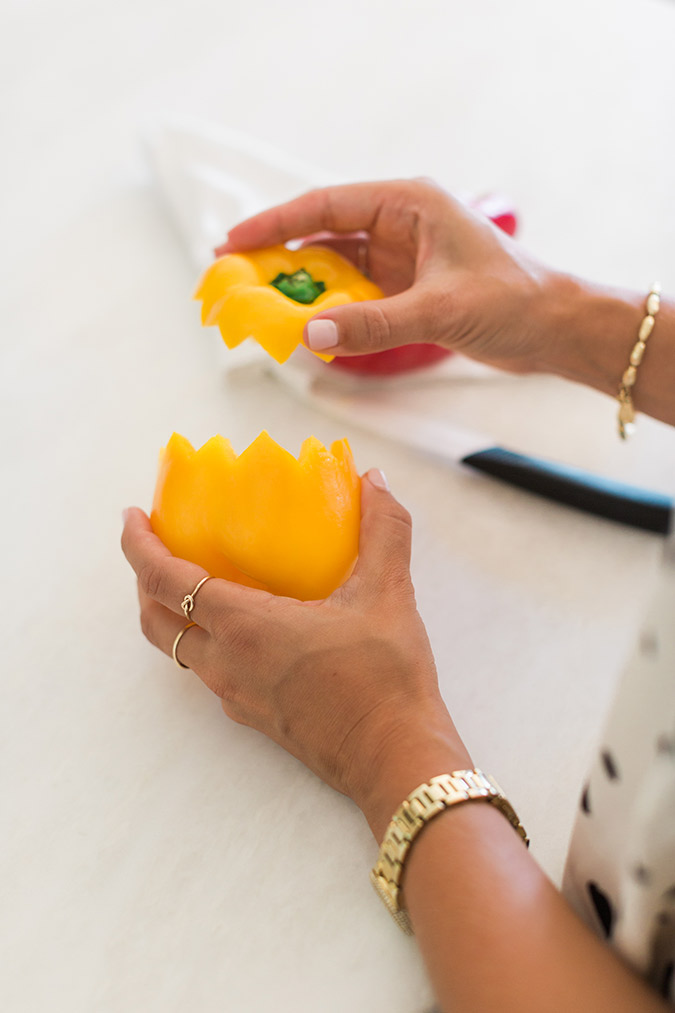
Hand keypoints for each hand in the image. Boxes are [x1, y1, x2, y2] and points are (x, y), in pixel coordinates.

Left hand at [121, 470, 470, 828]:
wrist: (393, 757)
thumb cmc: (385, 679)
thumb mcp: (388, 594)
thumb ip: (383, 530)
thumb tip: (373, 482)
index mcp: (244, 627)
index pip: (164, 581)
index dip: (138, 545)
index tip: (133, 517)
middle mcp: (225, 664)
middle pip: (154, 619)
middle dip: (144, 578)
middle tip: (157, 545)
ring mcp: (234, 696)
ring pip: (178, 649)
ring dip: (170, 612)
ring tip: (194, 580)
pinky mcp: (253, 717)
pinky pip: (209, 672)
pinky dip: (205, 640)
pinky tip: (244, 627)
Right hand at [216, 179, 555, 373]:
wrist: (553, 328)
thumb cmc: (513, 300)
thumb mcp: (439, 310)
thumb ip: (372, 324)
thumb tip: (310, 334)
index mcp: (408, 203)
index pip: (326, 206)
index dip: (274, 223)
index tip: (233, 242)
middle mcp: (400, 224)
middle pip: (323, 235)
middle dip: (279, 258)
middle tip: (237, 281)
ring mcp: (401, 258)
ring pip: (336, 269)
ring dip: (304, 290)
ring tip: (264, 309)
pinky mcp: (407, 290)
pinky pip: (355, 297)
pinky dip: (331, 312)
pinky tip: (309, 328)